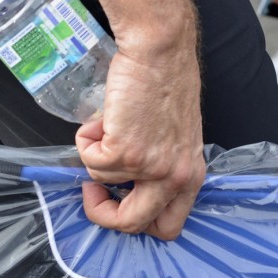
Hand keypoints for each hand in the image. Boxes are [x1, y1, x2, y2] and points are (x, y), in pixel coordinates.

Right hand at [75, 37, 205, 240]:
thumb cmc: (165, 82)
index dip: (137, 219)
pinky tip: (104, 117)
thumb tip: (121, 184)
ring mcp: (151, 168)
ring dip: (95, 152)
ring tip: (109, 123)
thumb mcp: (174, 138)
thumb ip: (157, 166)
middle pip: (134, 224)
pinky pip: (90, 160)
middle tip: (92, 189)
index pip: (169, 226)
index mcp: (190, 176)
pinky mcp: (126, 152)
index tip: (120, 198)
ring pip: (102, 180)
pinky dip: (87, 139)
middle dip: (104, 212)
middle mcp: (175, 178)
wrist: (159, 51)